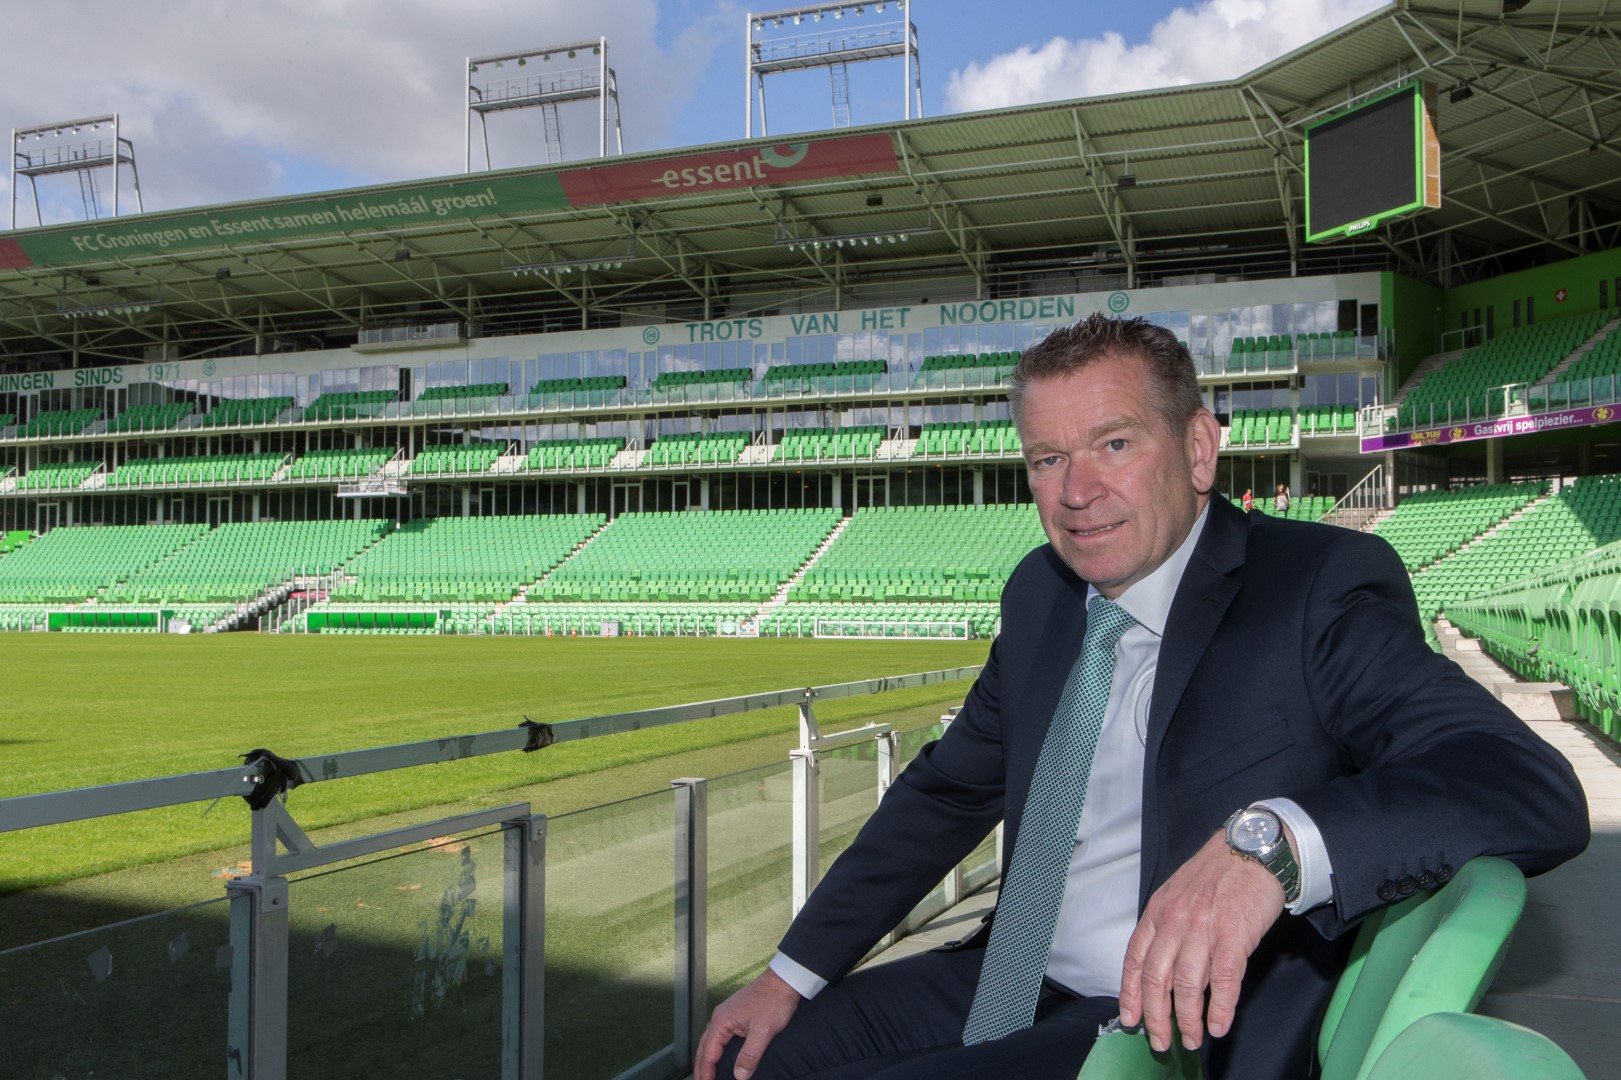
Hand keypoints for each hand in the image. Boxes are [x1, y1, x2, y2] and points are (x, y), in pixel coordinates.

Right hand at [694, 967, 801, 1079]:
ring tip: (707, 1075)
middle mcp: (720, 1018)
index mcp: (722, 1021)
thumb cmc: (773, 1001)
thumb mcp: (763, 1031)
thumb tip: (739, 1076)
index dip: (706, 1071)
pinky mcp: (736, 1015)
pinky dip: (716, 1050)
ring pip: (711, 1042)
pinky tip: (720, 1057)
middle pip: (704, 1047)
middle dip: (701, 1067)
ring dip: (707, 1059)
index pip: (708, 1052)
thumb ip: (750, 1055)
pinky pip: (720, 1037)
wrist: (784, 980)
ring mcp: (727, 1015)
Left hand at [1117, 830, 1284, 1052]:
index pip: (1134, 959)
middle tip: (1161, 1041)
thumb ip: (1167, 927)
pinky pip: (1222, 981)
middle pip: (1156, 980)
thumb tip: (1161, 967)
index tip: (1130, 1019)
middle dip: (1156, 1017)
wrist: (1253, 849)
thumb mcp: (1177, 893)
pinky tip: (1219, 1025)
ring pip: (1186, 986)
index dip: (1130, 994)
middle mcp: (1174, 922)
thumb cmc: (1217, 874)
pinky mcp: (1234, 936)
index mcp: (1158, 912)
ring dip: (1188, 1020)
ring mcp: (1203, 929)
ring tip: (1193, 1039)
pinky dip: (1219, 1009)